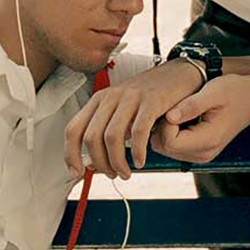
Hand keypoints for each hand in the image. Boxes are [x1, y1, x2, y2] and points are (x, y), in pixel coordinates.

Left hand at [66, 62, 205, 177]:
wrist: (179, 74)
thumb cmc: (150, 96)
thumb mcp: (122, 109)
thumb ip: (107, 130)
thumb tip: (93, 162)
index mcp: (99, 99)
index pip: (73, 128)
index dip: (70, 154)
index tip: (77, 172)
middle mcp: (111, 96)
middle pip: (92, 137)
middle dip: (100, 163)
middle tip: (112, 174)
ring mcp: (131, 97)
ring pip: (112, 137)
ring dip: (117, 162)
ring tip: (126, 173)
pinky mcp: (151, 101)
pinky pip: (138, 132)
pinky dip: (138, 152)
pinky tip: (141, 161)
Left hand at [154, 73, 249, 161]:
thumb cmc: (236, 92)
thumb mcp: (215, 91)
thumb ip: (192, 105)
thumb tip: (169, 116)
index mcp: (208, 141)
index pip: (169, 142)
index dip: (165, 123)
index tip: (177, 106)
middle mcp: (203, 154)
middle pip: (163, 147)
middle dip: (163, 126)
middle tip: (178, 107)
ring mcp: (200, 155)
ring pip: (164, 148)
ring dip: (166, 129)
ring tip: (182, 111)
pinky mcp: (197, 152)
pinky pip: (172, 146)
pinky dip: (171, 132)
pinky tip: (184, 118)